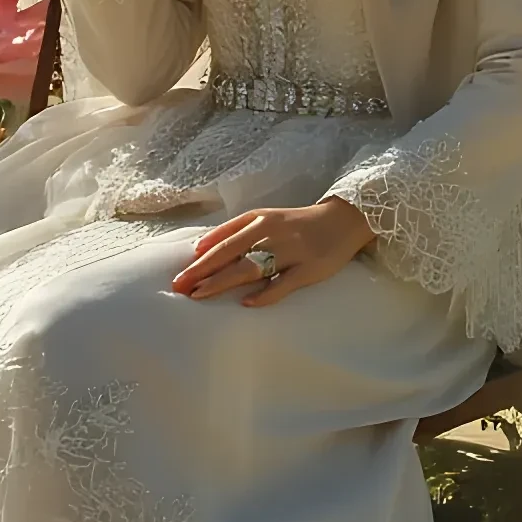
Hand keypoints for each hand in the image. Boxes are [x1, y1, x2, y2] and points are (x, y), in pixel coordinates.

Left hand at [170, 197, 373, 307]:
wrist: (343, 220)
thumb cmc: (297, 223)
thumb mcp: (265, 218)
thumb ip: (235, 230)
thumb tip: (200, 247)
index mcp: (258, 220)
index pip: (222, 240)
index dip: (198, 259)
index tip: (178, 276)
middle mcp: (271, 233)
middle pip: (230, 254)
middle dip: (202, 272)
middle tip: (180, 288)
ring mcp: (290, 251)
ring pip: (251, 267)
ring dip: (223, 281)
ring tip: (201, 294)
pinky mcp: (309, 269)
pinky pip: (284, 283)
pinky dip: (265, 293)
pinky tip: (247, 303)